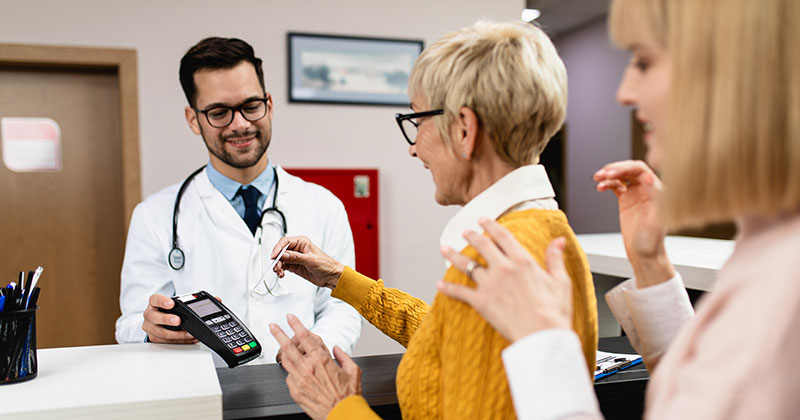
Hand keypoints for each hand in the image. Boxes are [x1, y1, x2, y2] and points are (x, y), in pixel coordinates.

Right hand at [142, 294, 197, 343]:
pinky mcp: (154, 338)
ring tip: (188, 334)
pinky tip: (189, 339)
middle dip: (167, 320)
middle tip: (178, 321)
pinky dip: (180, 341)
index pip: (155, 300)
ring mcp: (150, 327)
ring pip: (160, 333)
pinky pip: (166, 341)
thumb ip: (178, 305)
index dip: (162, 301)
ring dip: (177, 335)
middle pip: (154, 317)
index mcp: (153, 304)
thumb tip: (193, 307)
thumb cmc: (166, 310)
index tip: (171, 303)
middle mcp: (149, 315)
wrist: (158, 318)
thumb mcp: (170, 303)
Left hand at [270, 314, 361, 419]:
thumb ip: (343, 356)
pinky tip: (294, 370)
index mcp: (321, 359)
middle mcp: (308, 368)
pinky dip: (291, 371)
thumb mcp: (353, 370)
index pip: (305, 336)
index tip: (290, 318)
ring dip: (280, 350)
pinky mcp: (295, 391)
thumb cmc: (348, 395)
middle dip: (278, 333)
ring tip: (278, 345)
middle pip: (288, 346)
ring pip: (285, 361)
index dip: (296, 324)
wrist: (342, 414)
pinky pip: (289, 377)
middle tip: (273, 326)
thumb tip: (337, 349)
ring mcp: (299, 380)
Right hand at [271, 236, 343, 288]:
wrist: (331, 276)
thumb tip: (283, 254)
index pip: (285, 242)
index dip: (278, 248)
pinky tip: (282, 274)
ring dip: (278, 266)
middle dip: (277, 259)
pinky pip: (283, 266)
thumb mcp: (310, 260)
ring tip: (280, 272)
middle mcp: (297, 248)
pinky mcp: (294, 266)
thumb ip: (296, 257)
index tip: (274, 256)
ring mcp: (295, 257)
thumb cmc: (326, 265)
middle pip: (281, 251)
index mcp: (302, 242)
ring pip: (281, 259)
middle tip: (277, 267)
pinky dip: (281, 270)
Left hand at [437, 218, 572, 342]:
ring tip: (445, 249)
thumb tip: (559, 241)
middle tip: (464, 232)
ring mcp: (490, 284)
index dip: (491, 226)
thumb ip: (555, 258)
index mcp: (522, 261)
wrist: (542, 335)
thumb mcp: (561, 281)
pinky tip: (439, 284)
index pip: (503, 236)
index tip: (483, 220)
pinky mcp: (481, 302)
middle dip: (470, 236)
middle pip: (481, 245)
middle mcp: (503, 268)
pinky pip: (459, 292)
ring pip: (466, 264)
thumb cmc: (554, 312)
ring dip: (453, 255)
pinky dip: (448, 288)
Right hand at [594, 160, 674, 286]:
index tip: (613, 174)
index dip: (625, 168)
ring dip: (608, 174)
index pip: (641, 170)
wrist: (644, 254)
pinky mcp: (626, 200)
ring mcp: (636, 193)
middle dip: (615, 169)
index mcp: (656, 190)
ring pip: (621, 175)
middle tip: (602, 174)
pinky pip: (615, 185)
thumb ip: (653, 199)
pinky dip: (607, 184)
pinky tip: (600, 187)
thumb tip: (648, 178)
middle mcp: (647, 189)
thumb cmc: (652, 241)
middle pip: (629, 169)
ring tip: (597, 178)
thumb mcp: (654, 220)